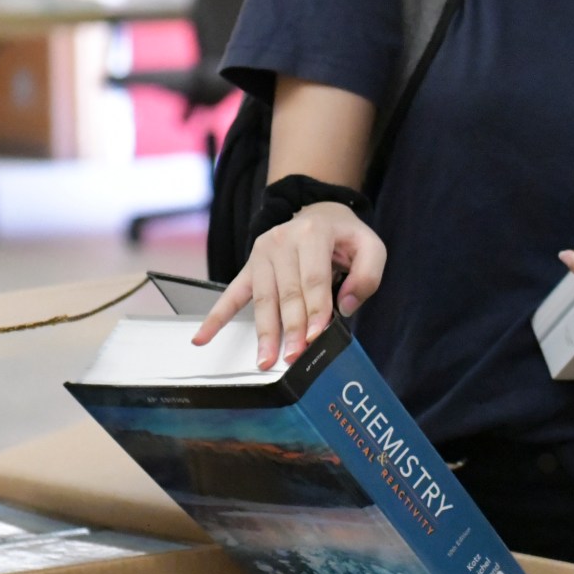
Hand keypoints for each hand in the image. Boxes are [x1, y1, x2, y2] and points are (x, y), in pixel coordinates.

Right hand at [194, 201, 386, 365]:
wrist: (318, 212)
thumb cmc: (345, 236)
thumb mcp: (370, 246)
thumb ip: (367, 275)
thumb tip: (346, 307)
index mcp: (313, 233)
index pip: (313, 279)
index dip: (314, 310)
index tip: (314, 338)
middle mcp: (282, 240)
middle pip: (287, 293)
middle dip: (290, 329)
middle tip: (294, 358)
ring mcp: (262, 254)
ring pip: (263, 299)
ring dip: (264, 333)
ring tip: (266, 361)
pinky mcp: (250, 267)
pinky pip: (231, 294)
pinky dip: (216, 317)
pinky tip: (202, 337)